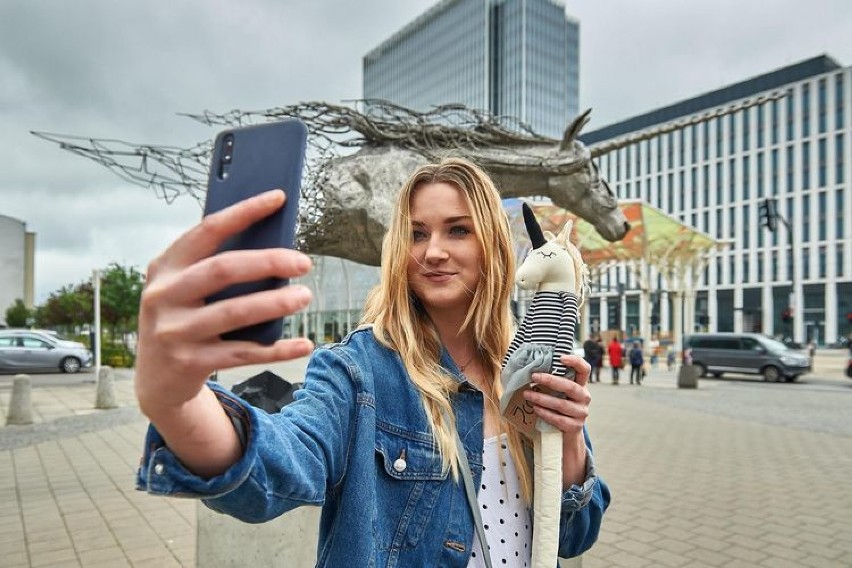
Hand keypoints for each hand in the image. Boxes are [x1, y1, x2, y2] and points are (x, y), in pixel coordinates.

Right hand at [135, 189, 313, 417]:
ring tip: (305, 296)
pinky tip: (304, 344)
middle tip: (304, 262)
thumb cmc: (184, 320)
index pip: (208, 229)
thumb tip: (276, 247)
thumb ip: (217, 268)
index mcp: (165, 267)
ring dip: (276, 303)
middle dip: (268, 261)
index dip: (244, 211)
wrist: (156, 380)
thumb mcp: (187, 290)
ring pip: (235, 312)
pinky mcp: (189, 363)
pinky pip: (243, 353)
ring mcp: (174, 331)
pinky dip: (278, 349)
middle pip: (223, 269)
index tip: (279, 197)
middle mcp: (163, 295)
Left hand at [523, 354, 590, 486]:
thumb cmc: (557, 407)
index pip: (584, 369)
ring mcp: (581, 413)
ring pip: (562, 404)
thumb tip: (528, 369)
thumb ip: (551, 382)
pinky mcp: (575, 426)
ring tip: (527, 394)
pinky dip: (545, 413)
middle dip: (551, 381)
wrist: (565, 433)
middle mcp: (584, 397)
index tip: (560, 358)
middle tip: (533, 376)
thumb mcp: (558, 393)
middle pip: (570, 387)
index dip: (576, 361)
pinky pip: (559, 419)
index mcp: (581, 385)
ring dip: (542, 398)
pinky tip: (535, 409)